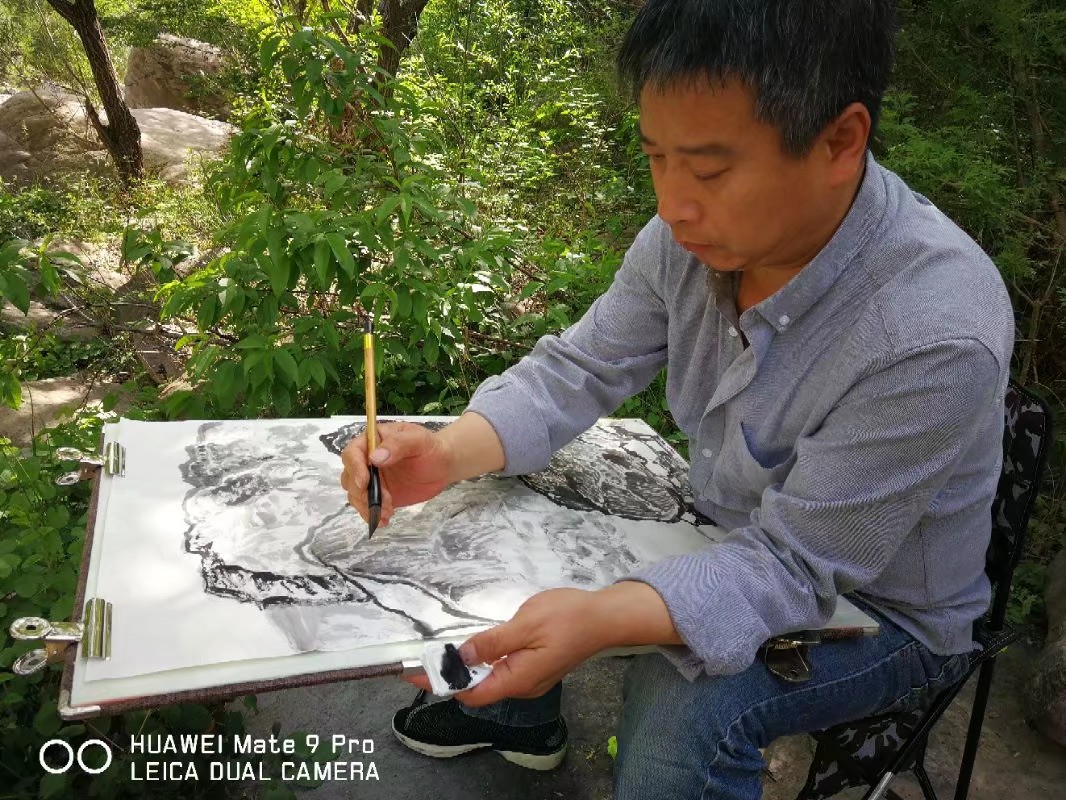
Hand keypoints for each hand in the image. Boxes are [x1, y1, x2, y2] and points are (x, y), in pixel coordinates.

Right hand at [340, 422, 453, 527]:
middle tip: (383, 500)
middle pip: (350, 477)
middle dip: (362, 492)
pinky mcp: (379, 495)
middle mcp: (367, 460)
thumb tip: (375, 457)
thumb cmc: (431, 447)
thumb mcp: (418, 440)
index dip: (355, 468)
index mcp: (372, 441)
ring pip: (356, 495)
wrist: (443, 465)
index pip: (353, 453)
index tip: (364, 482)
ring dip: (368, 506)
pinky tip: (384, 520)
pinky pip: (368, 506)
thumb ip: (398, 445)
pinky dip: (373, 515)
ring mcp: (372, 479)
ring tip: (388, 511)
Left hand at [404, 582, 682, 702]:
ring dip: (466, 665)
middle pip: (477, 688)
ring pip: (490, 677)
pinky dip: (485, 659)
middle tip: (423, 655)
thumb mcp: (526, 624)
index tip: (414, 671)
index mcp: (517, 679)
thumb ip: (492, 642)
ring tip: (442, 649)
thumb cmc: (569, 617)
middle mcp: (522, 685)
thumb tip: (461, 654)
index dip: (440, 682)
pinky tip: (477, 644)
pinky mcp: (536, 666)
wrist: (606, 617)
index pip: (470, 692)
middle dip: (449, 674)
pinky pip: (503, 668)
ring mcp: (530, 677)